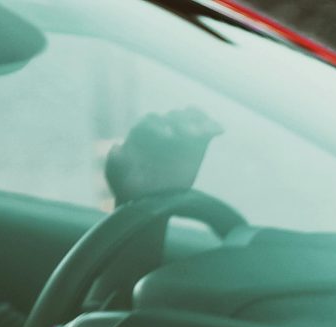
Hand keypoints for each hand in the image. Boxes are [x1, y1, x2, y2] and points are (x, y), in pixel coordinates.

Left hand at [104, 107, 221, 204]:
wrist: (146, 200)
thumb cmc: (128, 186)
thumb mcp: (116, 174)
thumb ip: (116, 159)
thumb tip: (118, 147)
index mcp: (141, 134)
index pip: (151, 122)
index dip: (159, 126)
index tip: (168, 135)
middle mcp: (160, 130)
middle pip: (172, 117)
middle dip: (180, 122)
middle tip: (188, 133)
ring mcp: (179, 136)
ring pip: (188, 119)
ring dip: (197, 121)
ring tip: (204, 130)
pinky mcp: (195, 144)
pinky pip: (204, 130)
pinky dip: (211, 127)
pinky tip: (219, 130)